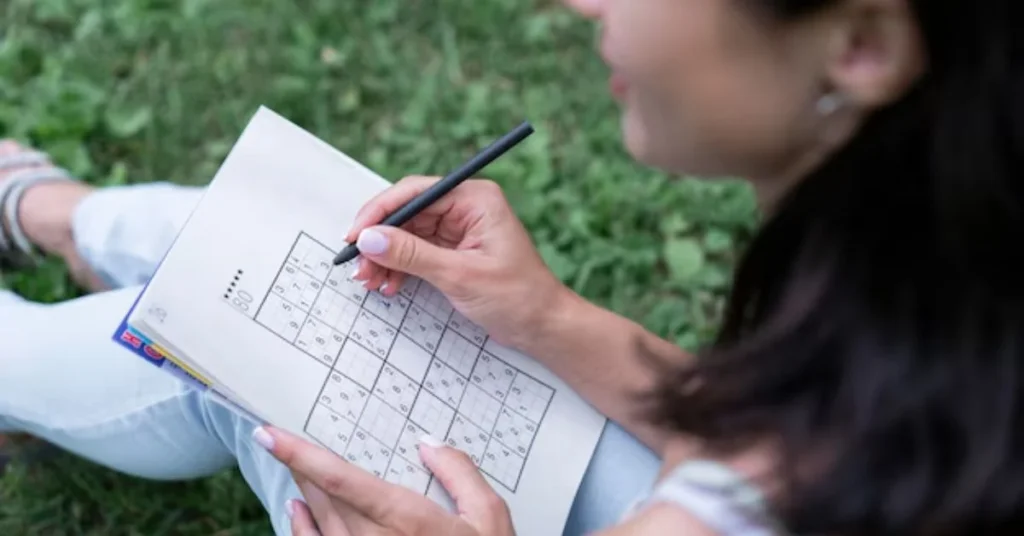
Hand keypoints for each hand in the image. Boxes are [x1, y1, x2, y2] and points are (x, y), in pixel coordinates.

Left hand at [254, 426, 515, 535]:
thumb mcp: (490, 517)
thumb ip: (461, 475)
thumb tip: (430, 444)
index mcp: (409, 521)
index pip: (343, 480)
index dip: (302, 456)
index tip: (270, 435)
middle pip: (325, 498)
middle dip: (304, 467)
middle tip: (287, 440)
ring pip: (320, 522)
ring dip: (304, 491)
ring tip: (295, 467)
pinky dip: (302, 528)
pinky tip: (297, 510)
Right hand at [345, 176, 567, 347]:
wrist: (542, 326)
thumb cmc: (517, 296)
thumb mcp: (460, 275)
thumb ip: (412, 255)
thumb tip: (370, 238)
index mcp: (475, 199)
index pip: (416, 192)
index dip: (381, 212)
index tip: (356, 235)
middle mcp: (466, 208)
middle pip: (408, 213)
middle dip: (380, 240)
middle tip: (359, 266)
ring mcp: (460, 230)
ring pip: (408, 234)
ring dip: (386, 257)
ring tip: (371, 282)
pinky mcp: (455, 251)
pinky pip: (417, 251)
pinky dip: (400, 267)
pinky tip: (389, 285)